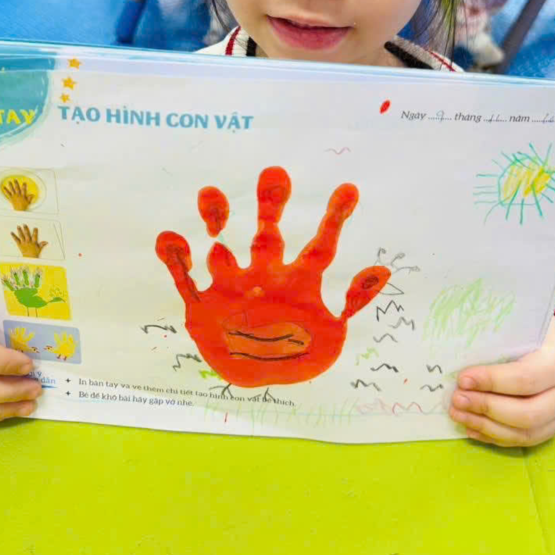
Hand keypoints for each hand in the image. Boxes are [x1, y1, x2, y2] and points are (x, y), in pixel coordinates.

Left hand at [2, 179, 34, 210]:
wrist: (19, 210)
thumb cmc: (24, 206)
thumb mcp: (28, 202)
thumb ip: (30, 198)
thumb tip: (33, 194)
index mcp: (22, 196)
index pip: (24, 190)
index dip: (24, 186)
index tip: (24, 182)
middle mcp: (18, 195)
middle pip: (17, 188)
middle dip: (16, 184)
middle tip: (15, 180)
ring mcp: (14, 197)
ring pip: (12, 190)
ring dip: (10, 186)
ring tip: (9, 182)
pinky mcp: (11, 198)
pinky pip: (8, 194)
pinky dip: (6, 191)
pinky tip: (4, 188)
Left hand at [10, 224, 47, 257]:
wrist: (29, 259)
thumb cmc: (34, 254)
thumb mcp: (39, 249)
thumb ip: (42, 244)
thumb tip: (46, 242)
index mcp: (33, 242)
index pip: (35, 236)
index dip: (35, 231)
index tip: (35, 228)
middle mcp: (28, 242)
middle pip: (27, 234)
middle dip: (26, 229)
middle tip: (24, 224)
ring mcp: (23, 243)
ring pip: (21, 236)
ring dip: (19, 231)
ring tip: (18, 226)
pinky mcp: (20, 245)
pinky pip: (16, 240)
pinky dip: (14, 236)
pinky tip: (12, 233)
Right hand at [156, 166, 389, 386]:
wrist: (255, 380)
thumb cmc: (297, 352)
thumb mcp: (332, 333)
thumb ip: (352, 301)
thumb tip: (383, 270)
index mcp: (298, 282)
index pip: (320, 246)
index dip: (335, 219)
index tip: (350, 189)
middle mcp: (264, 274)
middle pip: (268, 232)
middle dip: (271, 204)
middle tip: (275, 174)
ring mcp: (231, 285)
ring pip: (221, 244)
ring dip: (216, 218)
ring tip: (210, 193)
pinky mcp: (201, 303)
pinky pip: (184, 277)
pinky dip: (176, 257)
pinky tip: (171, 237)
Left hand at [449, 316, 554, 446]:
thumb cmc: (535, 336)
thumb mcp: (523, 327)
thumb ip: (499, 338)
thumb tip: (459, 349)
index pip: (524, 379)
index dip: (491, 381)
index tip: (463, 379)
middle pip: (526, 414)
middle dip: (486, 408)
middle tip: (457, 399)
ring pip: (524, 433)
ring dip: (486, 426)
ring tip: (458, 414)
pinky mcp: (552, 430)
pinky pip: (522, 441)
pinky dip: (494, 436)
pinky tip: (471, 427)